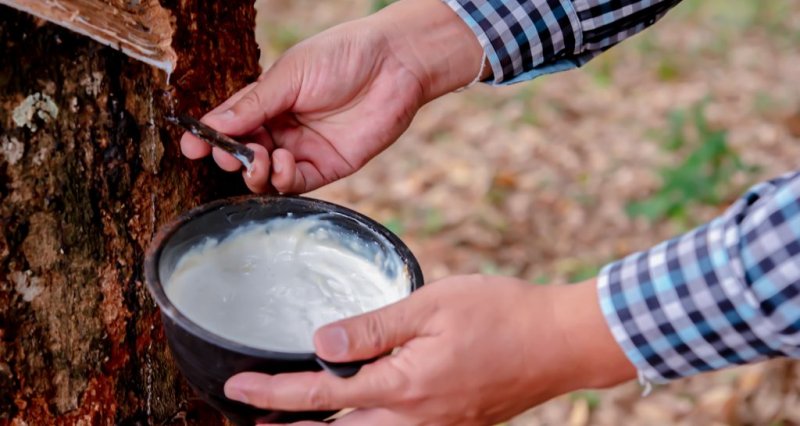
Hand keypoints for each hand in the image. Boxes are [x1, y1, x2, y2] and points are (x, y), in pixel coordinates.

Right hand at [180, 0, 487, 193]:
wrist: (395, 64)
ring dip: (255, 173)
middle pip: (244, 154)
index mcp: (268, 101)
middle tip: (229, 155)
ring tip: (260, 159)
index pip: (230, 125)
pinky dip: (283, 179)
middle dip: (230, 158)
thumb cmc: (343, 56)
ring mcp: (304, 149)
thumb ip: (253, 104)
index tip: (191, 147)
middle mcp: (282, 128)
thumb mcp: (290, 75)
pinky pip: (296, 184)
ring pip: (266, 176)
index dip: (209, 138)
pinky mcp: (328, 167)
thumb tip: (212, 125)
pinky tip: (285, 162)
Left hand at [224, 275, 635, 424]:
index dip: (273, 391)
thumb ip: (373, 328)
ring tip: (287, 423)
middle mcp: (416, 420)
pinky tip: (354, 415)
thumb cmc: (501, 314)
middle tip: (252, 418)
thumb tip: (320, 341)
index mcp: (405, 386)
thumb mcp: (432, 306)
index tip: (236, 387)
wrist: (560, 342)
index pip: (322, 394)